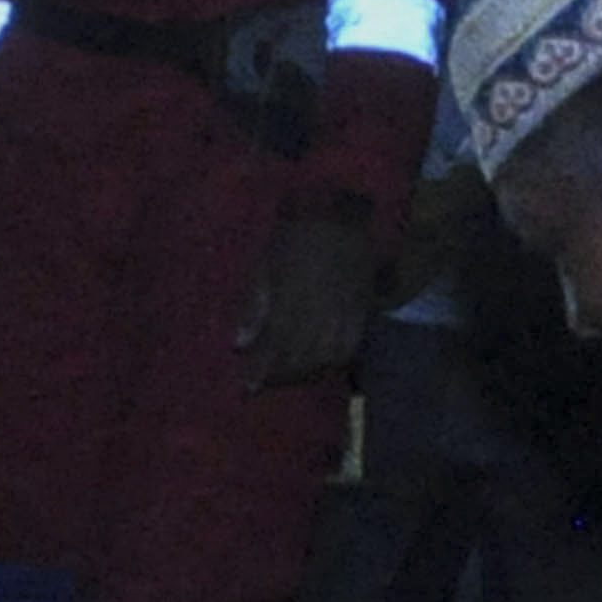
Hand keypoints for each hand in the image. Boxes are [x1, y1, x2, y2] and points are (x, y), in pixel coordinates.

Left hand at [236, 192, 384, 387]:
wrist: (342, 213)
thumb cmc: (297, 235)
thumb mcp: (267, 263)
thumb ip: (254, 305)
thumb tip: (239, 345)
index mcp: (291, 298)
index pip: (274, 345)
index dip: (261, 371)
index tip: (248, 388)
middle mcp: (318, 309)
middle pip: (300, 357)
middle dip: (280, 376)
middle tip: (263, 386)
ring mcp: (343, 310)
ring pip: (326, 356)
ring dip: (306, 373)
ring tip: (289, 379)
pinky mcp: (362, 308)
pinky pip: (351, 345)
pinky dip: (335, 362)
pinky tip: (322, 366)